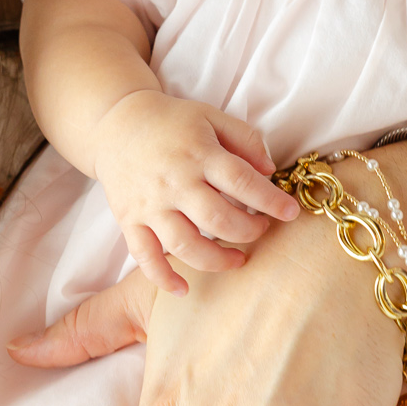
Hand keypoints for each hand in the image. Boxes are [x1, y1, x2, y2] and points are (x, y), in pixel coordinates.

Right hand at [92, 90, 297, 293]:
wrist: (115, 124)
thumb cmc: (172, 122)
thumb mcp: (211, 116)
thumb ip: (245, 139)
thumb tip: (270, 170)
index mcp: (198, 153)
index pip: (241, 181)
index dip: (270, 200)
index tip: (290, 213)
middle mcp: (174, 182)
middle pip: (217, 218)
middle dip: (248, 231)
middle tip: (261, 230)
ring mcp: (150, 204)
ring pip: (185, 244)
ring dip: (217, 260)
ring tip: (238, 260)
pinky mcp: (129, 220)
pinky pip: (145, 256)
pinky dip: (163, 278)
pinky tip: (183, 289)